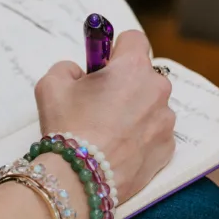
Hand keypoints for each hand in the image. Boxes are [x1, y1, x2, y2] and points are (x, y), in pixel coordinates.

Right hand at [33, 31, 175, 201]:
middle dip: (126, 84)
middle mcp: (157, 90)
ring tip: (108, 133)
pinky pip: (155, 133)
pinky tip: (118, 149)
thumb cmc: (68, 129)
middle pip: (144, 76)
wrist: (80, 179)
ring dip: (135, 112)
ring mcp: (165, 121)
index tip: (104, 65)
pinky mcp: (167, 148)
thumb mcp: (51, 85)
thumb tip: (80, 74)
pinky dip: (141, 138)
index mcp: (132, 68)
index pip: (134, 39)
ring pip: (151, 106)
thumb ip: (67, 68)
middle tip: (100, 104)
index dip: (116, 49)